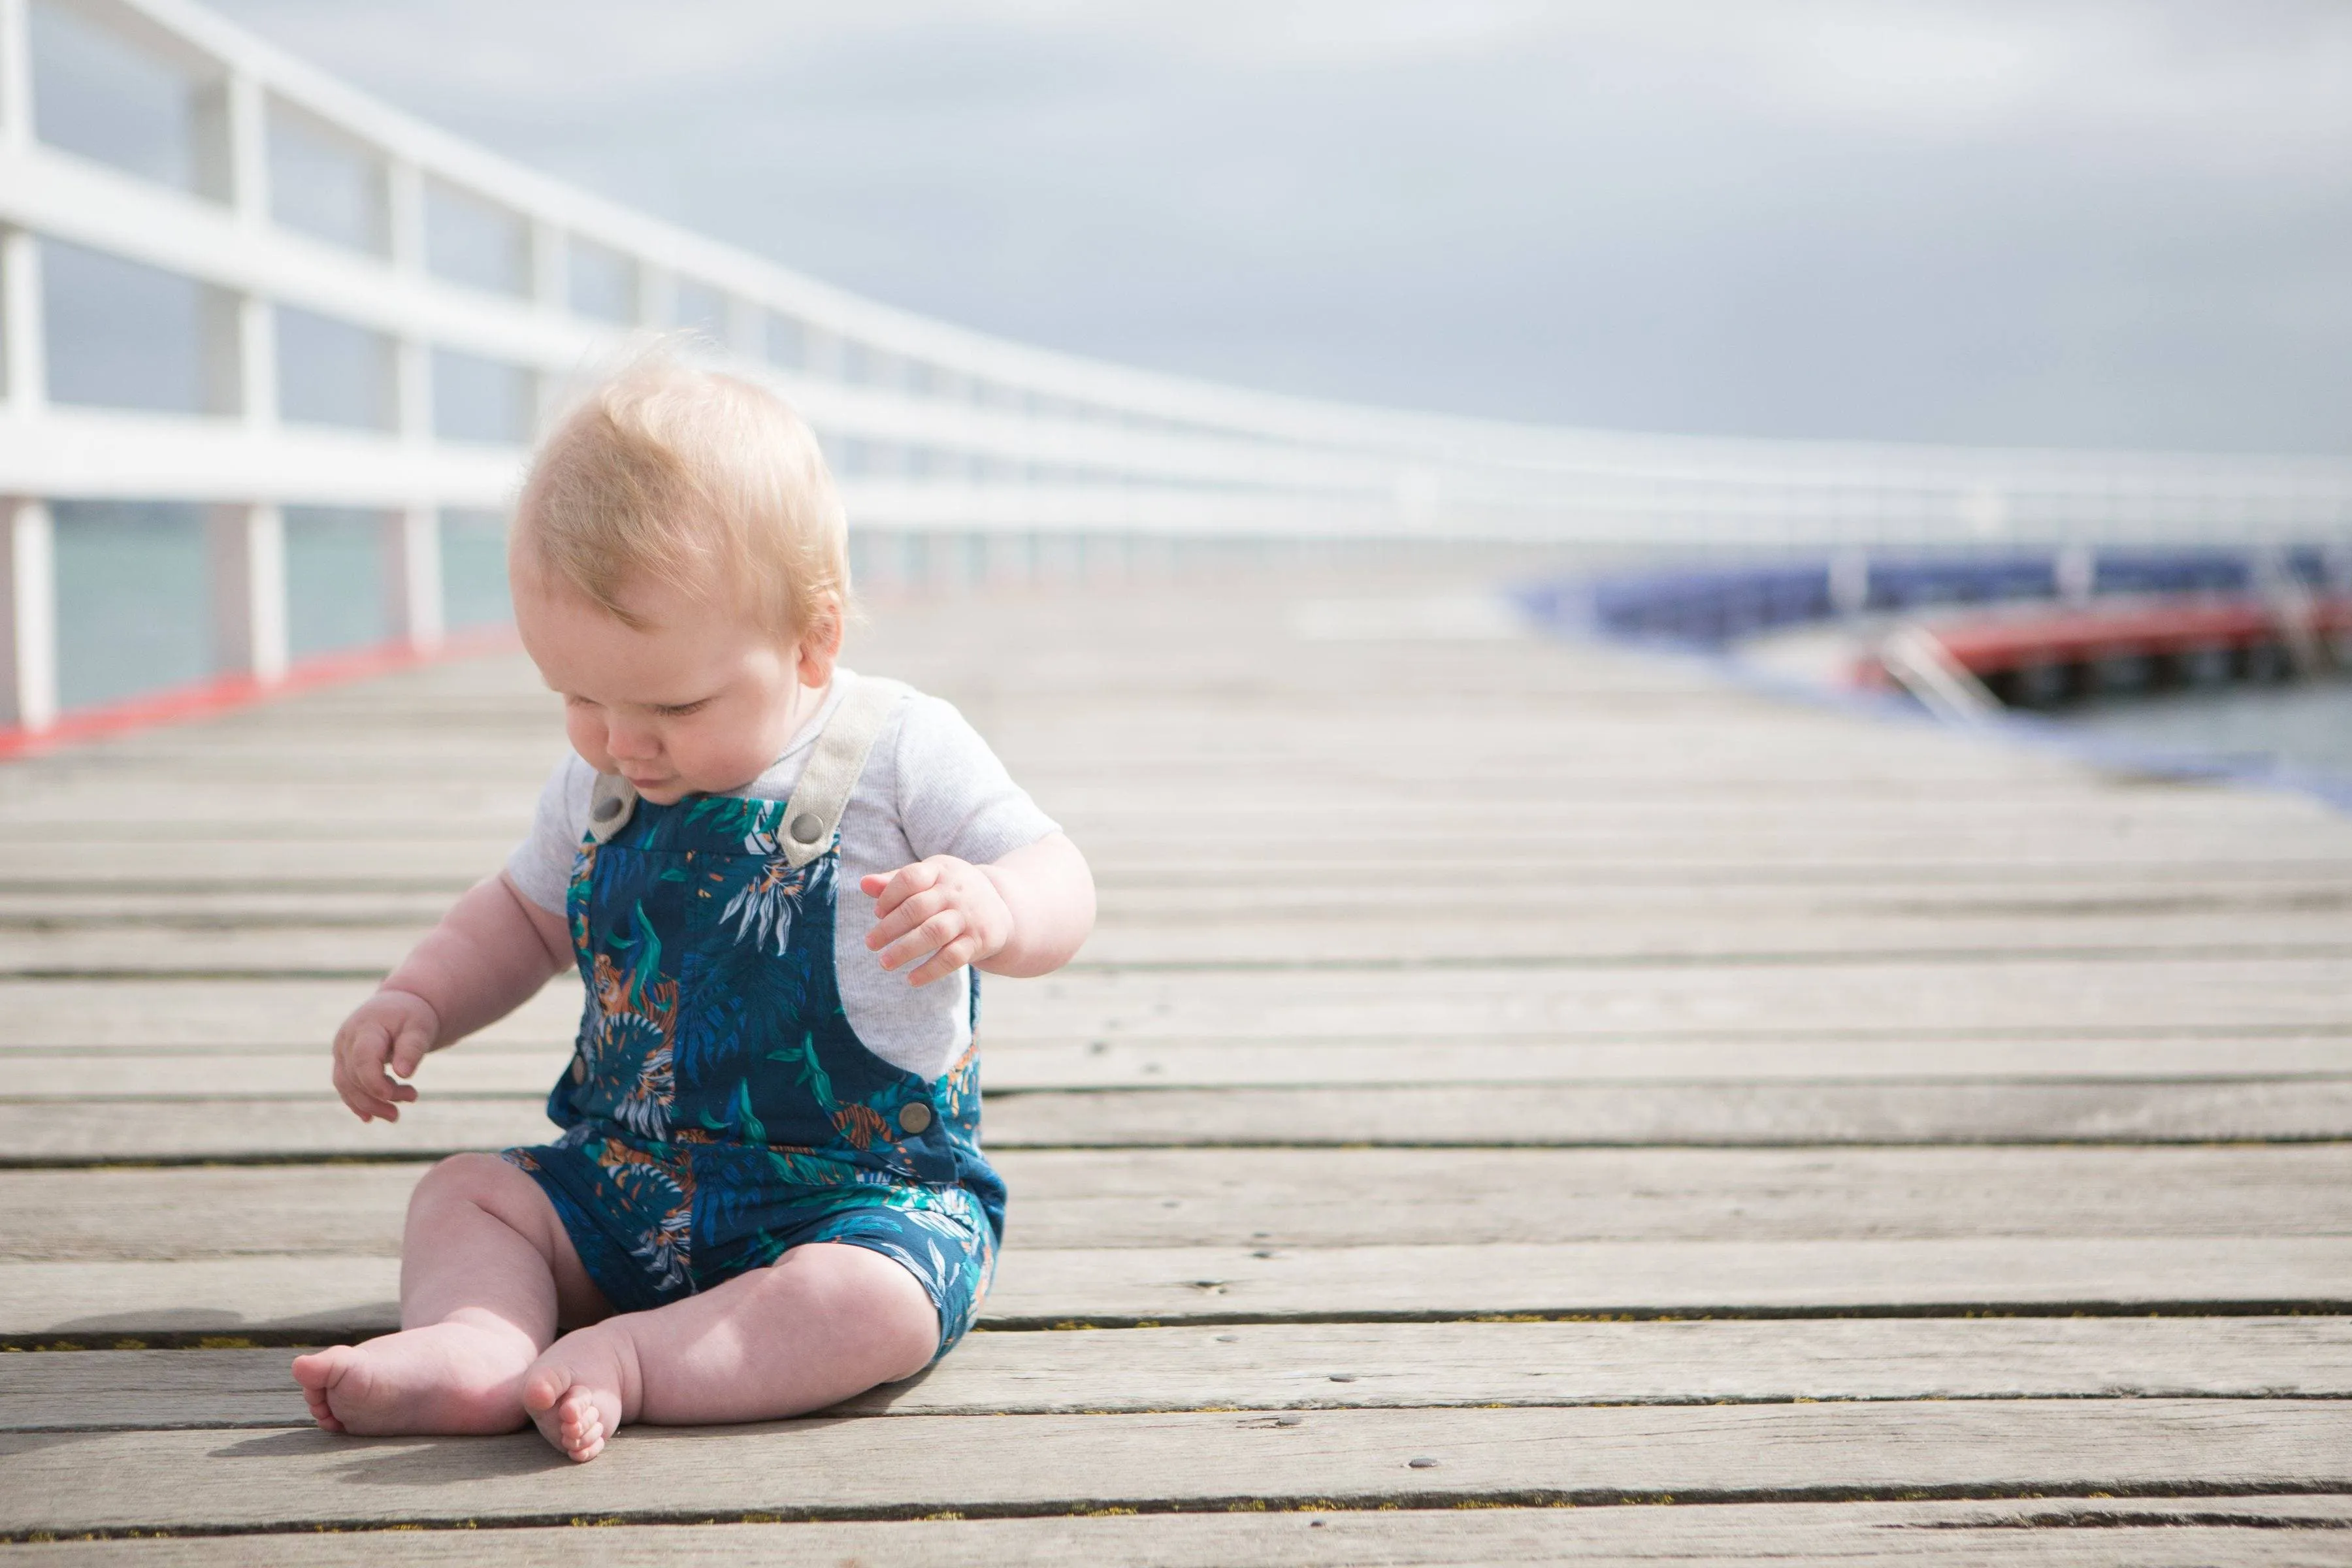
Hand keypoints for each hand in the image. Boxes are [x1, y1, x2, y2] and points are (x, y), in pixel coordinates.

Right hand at [331, 989, 439, 1121]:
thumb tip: (404, 1074)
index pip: (362, 1059)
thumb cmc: (411, 1016)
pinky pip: (345, 1087)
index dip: (376, 1082)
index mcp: (365, 1028)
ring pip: (346, 1085)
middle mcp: (346, 1041)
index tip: (399, 1095)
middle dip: (382, 1095)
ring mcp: (340, 1052)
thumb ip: (412, 1048)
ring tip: (395, 1115)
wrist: (397, 1006)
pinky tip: (371, 1117)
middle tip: (413, 1097)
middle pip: (356, 1076)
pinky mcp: (342, 1063)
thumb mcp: (420, 1027)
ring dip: (369, 1104)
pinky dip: (357, 1103)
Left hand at [861, 856, 1013, 986]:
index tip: (877, 913)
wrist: (1004, 906)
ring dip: (905, 950)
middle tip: (870, 943)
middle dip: (889, 928)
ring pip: (934, 933)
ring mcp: (969, 916)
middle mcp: (956, 891)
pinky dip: (930, 970)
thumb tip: (864, 884)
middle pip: (918, 908)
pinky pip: (952, 957)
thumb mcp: (930, 878)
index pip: (911, 878)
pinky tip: (911, 979)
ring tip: (884, 963)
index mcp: (941, 870)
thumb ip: (896, 881)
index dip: (889, 896)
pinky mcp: (979, 940)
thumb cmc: (952, 891)